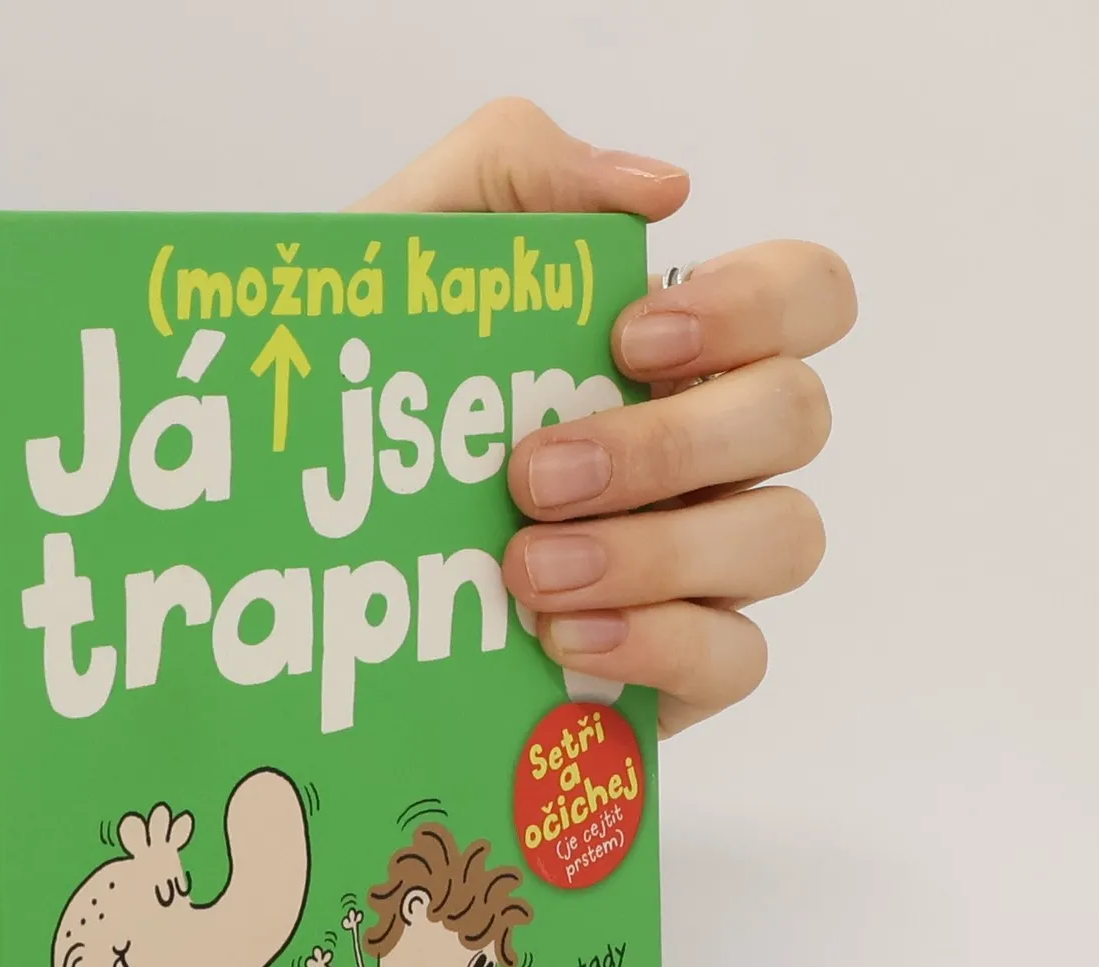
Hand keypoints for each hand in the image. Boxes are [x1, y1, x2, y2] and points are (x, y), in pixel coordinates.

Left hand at [355, 100, 855, 735]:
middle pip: (794, 421)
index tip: (628, 337)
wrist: (294, 536)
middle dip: (670, 445)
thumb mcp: (408, 249)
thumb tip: (661, 188)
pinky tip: (561, 639)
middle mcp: (718, 449)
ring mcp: (711, 562)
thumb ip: (515, 169)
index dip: (752, 307)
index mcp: (682, 346)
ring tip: (528, 573)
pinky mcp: (683, 666)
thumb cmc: (374, 389)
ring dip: (658, 554)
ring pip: (780, 541)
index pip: (804, 296)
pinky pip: (737, 659)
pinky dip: (658, 646)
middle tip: (532, 476)